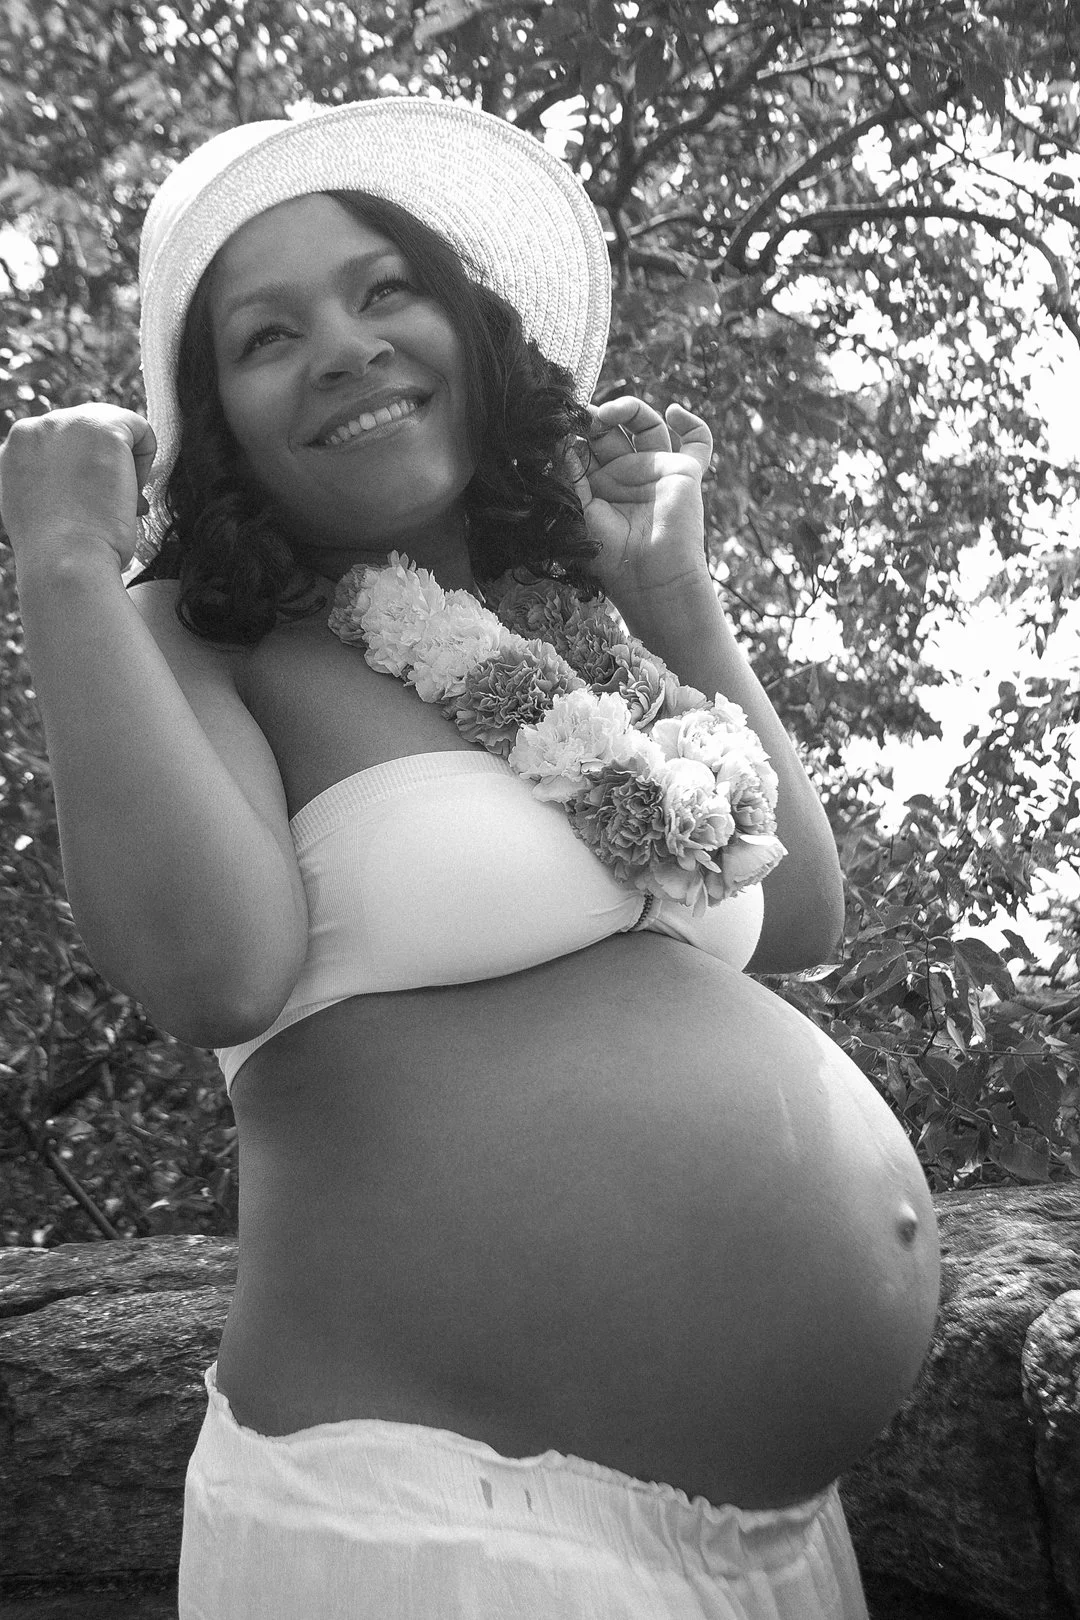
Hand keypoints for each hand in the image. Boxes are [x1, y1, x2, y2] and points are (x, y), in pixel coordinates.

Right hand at [0, 404, 156, 572]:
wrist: (63, 560)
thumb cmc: (57, 551)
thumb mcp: (38, 505)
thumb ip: (51, 480)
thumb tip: (88, 478)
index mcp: (18, 445)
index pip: (65, 442)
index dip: (85, 472)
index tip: (89, 502)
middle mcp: (38, 427)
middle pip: (89, 428)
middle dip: (106, 464)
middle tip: (108, 504)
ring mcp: (69, 422)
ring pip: (115, 426)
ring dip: (125, 464)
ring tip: (118, 502)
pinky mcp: (102, 427)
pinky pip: (140, 428)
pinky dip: (146, 460)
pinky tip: (132, 492)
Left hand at [568, 396, 712, 609]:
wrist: (649, 579)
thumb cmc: (608, 556)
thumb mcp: (578, 510)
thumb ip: (570, 473)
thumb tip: (561, 440)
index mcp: (597, 485)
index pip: (587, 445)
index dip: (576, 430)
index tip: (563, 422)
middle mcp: (626, 475)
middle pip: (613, 431)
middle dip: (598, 419)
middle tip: (585, 417)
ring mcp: (656, 471)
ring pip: (647, 426)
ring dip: (629, 409)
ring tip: (610, 413)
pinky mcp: (684, 472)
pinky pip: (698, 443)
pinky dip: (692, 423)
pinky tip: (674, 412)